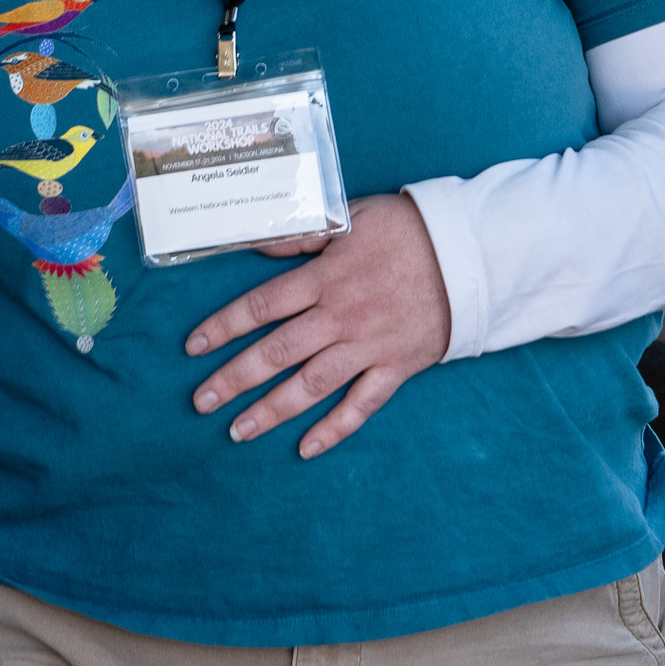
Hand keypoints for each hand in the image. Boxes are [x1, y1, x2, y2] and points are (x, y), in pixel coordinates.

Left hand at [185, 192, 452, 458]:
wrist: (471, 254)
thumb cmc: (406, 230)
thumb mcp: (349, 217)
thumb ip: (299, 235)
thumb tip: (252, 242)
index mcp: (325, 278)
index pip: (261, 306)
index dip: (223, 327)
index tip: (193, 347)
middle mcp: (341, 317)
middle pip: (277, 353)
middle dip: (234, 379)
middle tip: (201, 401)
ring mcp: (369, 346)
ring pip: (312, 385)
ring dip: (272, 410)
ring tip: (238, 431)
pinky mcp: (396, 367)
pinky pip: (362, 405)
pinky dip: (335, 429)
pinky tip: (306, 448)